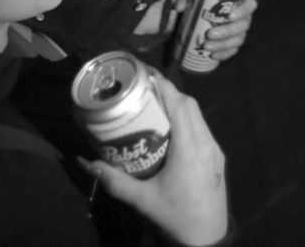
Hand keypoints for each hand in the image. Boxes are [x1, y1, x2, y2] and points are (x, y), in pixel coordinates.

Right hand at [80, 75, 227, 246]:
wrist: (207, 241)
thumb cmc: (176, 218)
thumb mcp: (143, 201)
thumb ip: (115, 180)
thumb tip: (87, 161)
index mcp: (190, 149)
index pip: (180, 105)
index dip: (164, 86)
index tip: (146, 75)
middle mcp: (206, 143)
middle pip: (189, 105)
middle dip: (168, 92)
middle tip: (144, 90)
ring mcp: (215, 149)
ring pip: (198, 115)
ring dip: (178, 105)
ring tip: (154, 105)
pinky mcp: (218, 157)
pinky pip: (202, 128)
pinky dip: (187, 120)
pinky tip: (170, 129)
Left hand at [205, 0, 256, 60]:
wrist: (206, 4)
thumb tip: (179, 6)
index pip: (250, 4)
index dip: (243, 11)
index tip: (230, 16)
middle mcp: (244, 15)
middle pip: (243, 25)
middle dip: (227, 32)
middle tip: (210, 34)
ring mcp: (240, 29)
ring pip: (238, 39)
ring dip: (224, 45)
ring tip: (207, 46)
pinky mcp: (234, 40)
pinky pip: (233, 49)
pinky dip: (224, 54)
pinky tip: (212, 55)